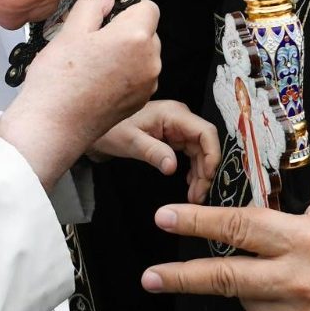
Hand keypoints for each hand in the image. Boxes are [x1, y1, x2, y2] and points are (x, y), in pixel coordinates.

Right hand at [0, 0, 161, 188]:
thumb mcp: (70, 30)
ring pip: (143, 55)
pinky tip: (98, 80)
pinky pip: (139, 76)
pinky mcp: (140, 101)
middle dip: (125, 31)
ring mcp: (147, 83)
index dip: (127, 7)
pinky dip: (124, 74)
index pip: (148, 7)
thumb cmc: (59, 81)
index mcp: (135, 37)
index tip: (108, 15)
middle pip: (147, 32)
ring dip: (125, 53)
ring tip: (93, 64)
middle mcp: (149, 61)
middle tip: (93, 41)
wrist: (53, 125)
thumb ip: (93, 6)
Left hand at [87, 100, 219, 203]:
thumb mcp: (130, 142)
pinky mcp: (174, 136)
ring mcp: (178, 127)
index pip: (206, 132)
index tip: (208, 178)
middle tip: (198, 196)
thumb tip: (173, 167)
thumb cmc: (111, 130)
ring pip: (200, 151)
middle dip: (206, 170)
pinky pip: (191, 153)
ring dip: (201, 173)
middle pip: (205, 144)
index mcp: (175, 114)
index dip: (212, 155)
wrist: (97, 126)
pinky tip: (189, 183)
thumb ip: (152, 152)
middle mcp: (181, 118)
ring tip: (194, 195)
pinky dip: (193, 169)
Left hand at [141, 185, 309, 310]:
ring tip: (256, 282)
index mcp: (301, 236)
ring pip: (246, 306)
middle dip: (182, 276)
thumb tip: (256, 192)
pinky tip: (264, 303)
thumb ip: (291, 203)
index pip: (238, 225)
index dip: (197, 221)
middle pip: (227, 277)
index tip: (165, 218)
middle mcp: (297, 276)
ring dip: (239, 295)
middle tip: (150, 275)